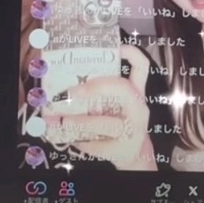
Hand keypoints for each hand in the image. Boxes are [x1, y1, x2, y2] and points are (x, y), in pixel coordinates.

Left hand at [45, 45, 154, 169]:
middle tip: (71, 92)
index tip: (114, 47)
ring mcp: (133, 130)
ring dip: (81, 121)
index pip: (141, 67)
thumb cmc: (119, 123)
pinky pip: (98, 144)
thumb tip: (65, 82)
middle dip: (96, 87)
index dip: (130, 53)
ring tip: (62, 121)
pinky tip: (74, 140)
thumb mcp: (117, 105)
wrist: (134, 155)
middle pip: (123, 89)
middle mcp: (138, 108)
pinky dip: (82, 142)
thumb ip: (100, 93)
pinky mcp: (123, 149)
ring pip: (107, 123)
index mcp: (136, 92)